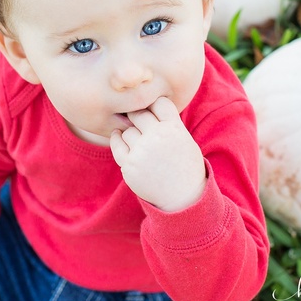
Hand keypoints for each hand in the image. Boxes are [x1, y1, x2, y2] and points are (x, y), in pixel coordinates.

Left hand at [110, 96, 205, 211]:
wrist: (182, 197)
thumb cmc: (183, 165)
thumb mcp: (184, 139)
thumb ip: (167, 121)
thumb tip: (144, 104)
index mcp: (174, 129)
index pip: (159, 103)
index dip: (154, 105)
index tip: (153, 111)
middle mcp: (157, 137)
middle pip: (139, 113)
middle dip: (139, 117)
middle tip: (141, 123)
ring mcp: (141, 151)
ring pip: (127, 130)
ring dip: (131, 134)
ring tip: (141, 143)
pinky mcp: (129, 165)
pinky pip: (117, 145)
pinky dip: (117, 140)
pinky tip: (120, 138)